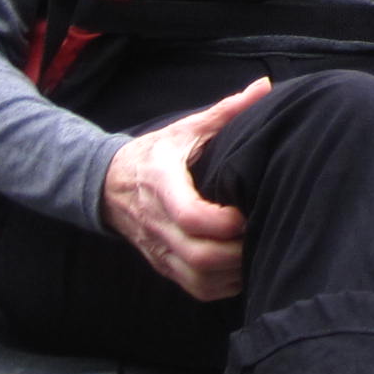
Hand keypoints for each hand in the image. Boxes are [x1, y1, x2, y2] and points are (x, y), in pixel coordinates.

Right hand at [102, 78, 269, 299]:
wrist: (108, 184)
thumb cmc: (155, 154)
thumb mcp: (185, 129)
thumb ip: (225, 111)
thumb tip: (264, 86)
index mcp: (161, 183)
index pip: (188, 215)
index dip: (221, 222)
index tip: (244, 213)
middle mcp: (156, 222)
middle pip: (197, 254)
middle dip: (235, 252)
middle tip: (260, 234)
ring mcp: (158, 248)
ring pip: (197, 276)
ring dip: (232, 271)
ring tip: (256, 250)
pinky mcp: (163, 265)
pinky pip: (195, 288)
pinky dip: (223, 285)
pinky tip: (242, 267)